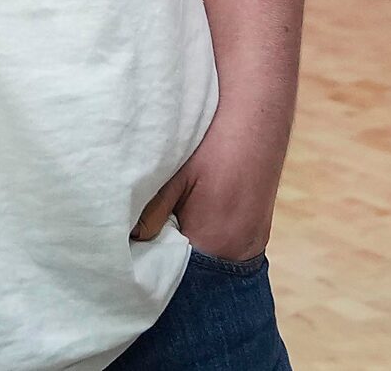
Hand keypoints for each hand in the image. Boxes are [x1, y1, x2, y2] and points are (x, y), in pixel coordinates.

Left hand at [133, 117, 279, 262]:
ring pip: (210, 259)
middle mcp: (238, 252)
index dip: (153, 260)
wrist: (257, 121)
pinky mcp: (258, 235)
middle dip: (169, 256)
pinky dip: (206, 241)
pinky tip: (191, 218)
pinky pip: (226, 250)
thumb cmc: (214, 146)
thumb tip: (132, 237)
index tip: (134, 249)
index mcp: (213, 241)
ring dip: (189, 248)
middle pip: (194, 268)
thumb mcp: (176, 177)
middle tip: (146, 234)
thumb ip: (153, 211)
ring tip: (170, 223)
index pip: (175, 269)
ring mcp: (252, 245)